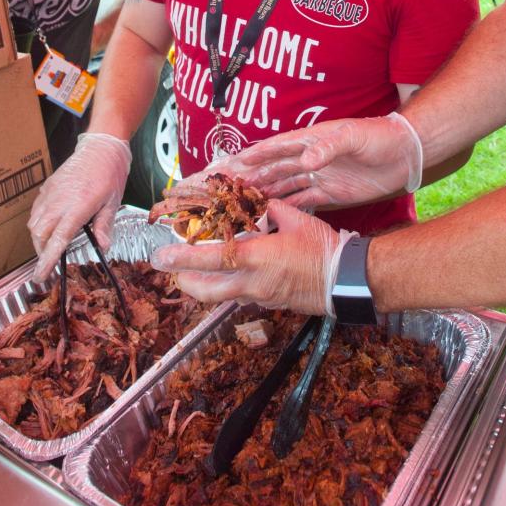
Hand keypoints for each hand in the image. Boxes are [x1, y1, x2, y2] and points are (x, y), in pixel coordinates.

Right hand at [28, 132, 131, 282]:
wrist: (102, 146)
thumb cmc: (110, 173)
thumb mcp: (113, 202)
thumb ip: (104, 226)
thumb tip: (102, 247)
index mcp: (77, 207)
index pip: (57, 240)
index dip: (47, 261)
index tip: (40, 276)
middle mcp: (59, 201)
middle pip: (39, 235)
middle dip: (41, 252)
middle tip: (49, 261)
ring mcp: (51, 193)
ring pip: (34, 223)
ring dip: (39, 238)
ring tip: (51, 245)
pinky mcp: (48, 186)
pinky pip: (36, 209)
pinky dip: (38, 222)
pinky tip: (50, 225)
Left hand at [150, 200, 350, 315]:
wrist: (344, 281)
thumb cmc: (323, 248)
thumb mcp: (297, 219)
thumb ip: (271, 209)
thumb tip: (256, 201)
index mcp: (257, 258)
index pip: (212, 259)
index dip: (183, 259)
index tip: (161, 256)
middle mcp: (253, 282)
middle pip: (206, 289)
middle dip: (184, 279)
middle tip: (170, 268)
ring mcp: (259, 297)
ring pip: (219, 296)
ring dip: (202, 285)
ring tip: (192, 272)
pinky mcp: (268, 304)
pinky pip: (239, 297)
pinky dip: (227, 287)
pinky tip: (229, 275)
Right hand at [238, 112, 422, 209]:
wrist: (406, 154)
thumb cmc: (381, 137)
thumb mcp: (356, 137)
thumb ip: (330, 146)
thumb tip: (306, 161)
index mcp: (312, 140)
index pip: (276, 147)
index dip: (254, 155)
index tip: (233, 163)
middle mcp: (311, 158)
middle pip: (274, 168)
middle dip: (250, 177)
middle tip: (227, 188)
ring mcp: (319, 176)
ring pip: (283, 186)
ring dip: (263, 194)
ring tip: (240, 205)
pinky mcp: (330, 193)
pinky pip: (302, 201)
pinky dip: (285, 208)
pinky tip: (269, 216)